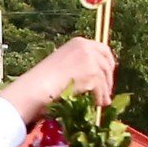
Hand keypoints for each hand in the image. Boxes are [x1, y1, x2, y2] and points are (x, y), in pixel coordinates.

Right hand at [0, 37, 116, 119]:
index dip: (108, 62)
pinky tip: (97, 104)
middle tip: (107, 90)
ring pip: (104, 78)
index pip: (103, 49)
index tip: (109, 72)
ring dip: (104, 91)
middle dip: (108, 78)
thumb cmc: (44, 77)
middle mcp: (87, 48)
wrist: (38, 85)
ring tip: (102, 102)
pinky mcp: (93, 74)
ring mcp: (91, 60)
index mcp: (79, 42)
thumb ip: (79, 63)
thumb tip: (95, 76)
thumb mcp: (63, 62)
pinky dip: (100, 98)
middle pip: (107, 63)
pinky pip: (101, 89)